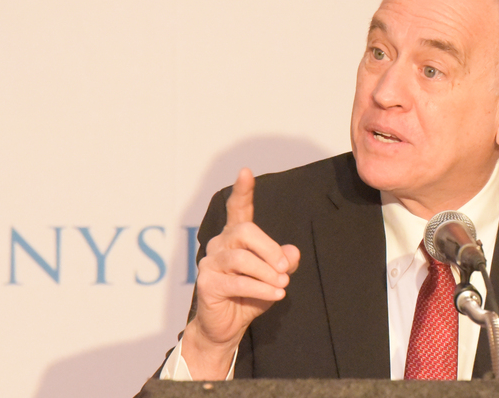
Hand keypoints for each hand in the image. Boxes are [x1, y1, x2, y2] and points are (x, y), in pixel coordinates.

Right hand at [181, 168, 300, 378]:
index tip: (246, 172)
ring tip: (282, 285)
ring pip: (241, 258)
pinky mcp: (206, 283)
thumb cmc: (250, 296)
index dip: (242, 191)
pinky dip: (261, 289)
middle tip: (285, 269)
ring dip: (266, 273)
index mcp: (236, 237)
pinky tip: (276, 295)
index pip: (237, 208)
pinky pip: (237, 281)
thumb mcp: (273, 277)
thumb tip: (292, 252)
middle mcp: (220, 244)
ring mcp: (209, 262)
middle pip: (244, 230)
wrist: (227, 327)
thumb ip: (284, 262)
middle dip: (269, 249)